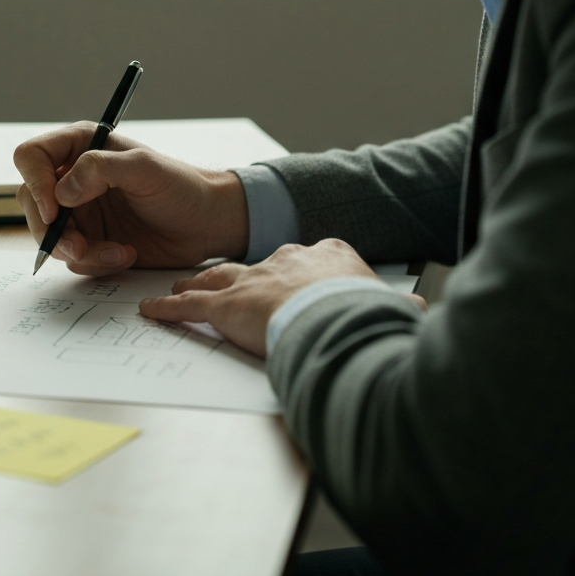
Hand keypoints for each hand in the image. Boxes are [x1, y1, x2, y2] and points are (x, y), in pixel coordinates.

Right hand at [14, 122, 249, 275]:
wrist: (207, 224)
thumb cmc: (182, 186)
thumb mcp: (144, 168)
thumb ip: (100, 169)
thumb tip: (61, 192)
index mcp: (80, 147)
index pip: (31, 157)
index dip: (35, 183)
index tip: (53, 210)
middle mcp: (72, 178)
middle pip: (31, 202)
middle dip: (51, 230)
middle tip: (78, 247)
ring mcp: (79, 212)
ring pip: (49, 236)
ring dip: (78, 251)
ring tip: (117, 252)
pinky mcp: (90, 240)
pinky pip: (72, 258)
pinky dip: (95, 262)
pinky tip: (124, 254)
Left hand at [139, 239, 421, 357]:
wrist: (339, 319)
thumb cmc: (366, 315)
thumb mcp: (390, 306)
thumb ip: (400, 306)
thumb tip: (423, 310)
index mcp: (327, 255)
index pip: (304, 259)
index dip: (294, 272)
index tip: (291, 279)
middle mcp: (284, 260)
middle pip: (253, 265)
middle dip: (237, 275)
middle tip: (224, 282)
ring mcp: (252, 280)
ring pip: (215, 277)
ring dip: (197, 284)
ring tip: (181, 286)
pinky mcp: (226, 305)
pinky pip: (189, 306)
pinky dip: (168, 309)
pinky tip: (152, 310)